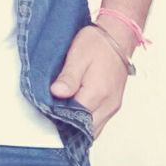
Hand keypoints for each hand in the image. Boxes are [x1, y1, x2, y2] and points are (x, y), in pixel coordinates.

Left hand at [49, 24, 130, 139]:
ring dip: (78, 125)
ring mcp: (113, 106)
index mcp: (98, 92)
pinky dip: (86, 121)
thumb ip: (68, 77)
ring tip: (62, 113)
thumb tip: (57, 93)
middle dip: (69, 125)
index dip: (60, 117)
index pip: (76, 118)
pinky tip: (75, 111)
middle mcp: (109, 104)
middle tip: (53, 114)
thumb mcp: (78, 55)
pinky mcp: (113, 104)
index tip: (47, 110)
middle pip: (86, 129)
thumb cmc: (97, 43)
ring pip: (94, 129)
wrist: (117, 36)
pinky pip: (99, 122)